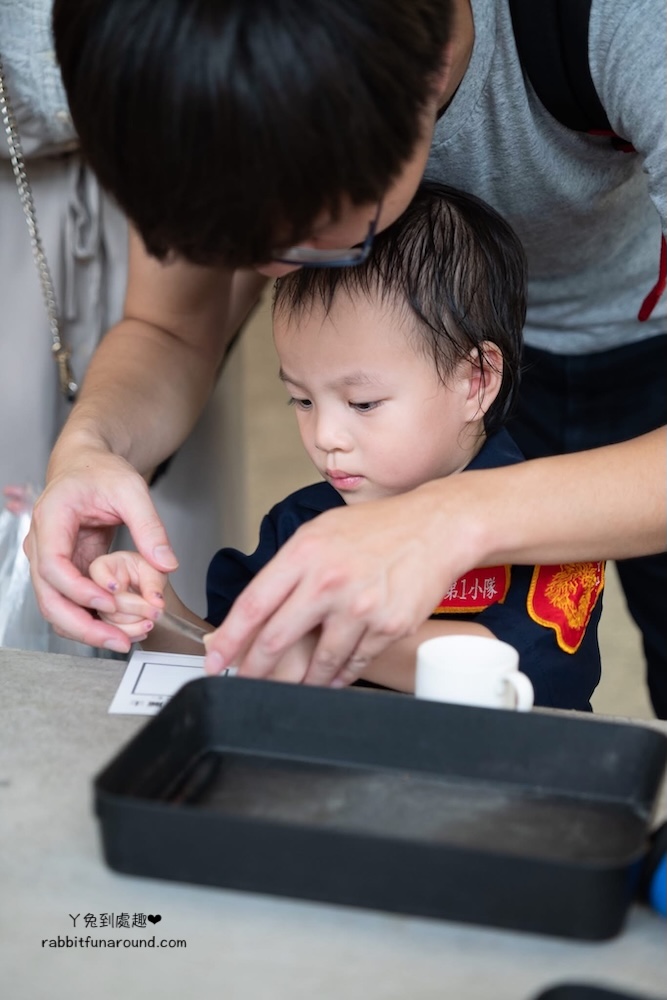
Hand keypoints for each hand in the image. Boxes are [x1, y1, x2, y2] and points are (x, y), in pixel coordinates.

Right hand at [24, 448, 178, 651]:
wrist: (87, 466)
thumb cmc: (101, 472)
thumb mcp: (131, 489)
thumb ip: (149, 526)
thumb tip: (166, 563)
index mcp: (51, 519)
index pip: (52, 565)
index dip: (78, 590)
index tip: (109, 602)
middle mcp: (42, 545)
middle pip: (49, 598)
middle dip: (83, 626)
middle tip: (120, 640)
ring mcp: (50, 562)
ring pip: (58, 609)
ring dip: (89, 629)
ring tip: (127, 639)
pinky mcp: (65, 573)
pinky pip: (73, 605)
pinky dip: (94, 621)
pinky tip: (122, 629)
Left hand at [204, 483, 471, 685]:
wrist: (434, 527)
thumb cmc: (378, 528)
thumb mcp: (321, 532)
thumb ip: (290, 568)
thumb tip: (260, 607)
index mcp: (304, 554)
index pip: (253, 605)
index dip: (228, 640)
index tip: (215, 660)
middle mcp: (328, 581)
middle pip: (276, 641)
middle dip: (254, 670)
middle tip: (246, 682)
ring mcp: (360, 607)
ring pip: (318, 662)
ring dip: (302, 680)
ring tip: (295, 685)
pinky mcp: (388, 627)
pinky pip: (354, 663)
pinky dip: (339, 675)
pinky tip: (332, 675)